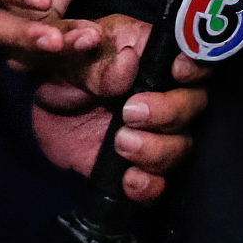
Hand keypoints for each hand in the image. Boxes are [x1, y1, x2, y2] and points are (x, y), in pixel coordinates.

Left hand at [29, 12, 212, 202]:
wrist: (46, 105)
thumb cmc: (67, 68)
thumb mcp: (73, 58)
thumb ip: (99, 63)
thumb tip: (128, 63)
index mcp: (155, 57)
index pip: (195, 58)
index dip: (196, 66)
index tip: (177, 72)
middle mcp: (166, 94)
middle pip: (194, 105)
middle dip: (169, 111)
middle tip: (130, 112)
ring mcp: (156, 133)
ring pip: (180, 146)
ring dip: (156, 149)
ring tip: (121, 142)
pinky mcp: (139, 165)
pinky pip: (159, 183)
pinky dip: (149, 185)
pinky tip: (129, 179)